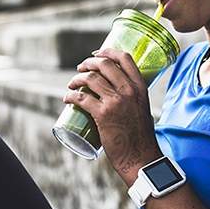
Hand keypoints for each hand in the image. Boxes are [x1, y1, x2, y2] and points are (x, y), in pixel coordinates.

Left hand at [64, 48, 161, 183]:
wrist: (141, 157)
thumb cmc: (140, 136)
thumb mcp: (142, 108)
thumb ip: (132, 98)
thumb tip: (116, 92)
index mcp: (140, 87)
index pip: (124, 58)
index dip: (108, 51)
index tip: (97, 53)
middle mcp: (129, 90)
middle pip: (104, 64)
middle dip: (88, 63)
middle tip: (81, 69)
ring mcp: (116, 101)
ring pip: (90, 79)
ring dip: (76, 79)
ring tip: (72, 85)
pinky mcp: (103, 114)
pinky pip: (81, 98)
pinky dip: (71, 96)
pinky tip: (67, 98)